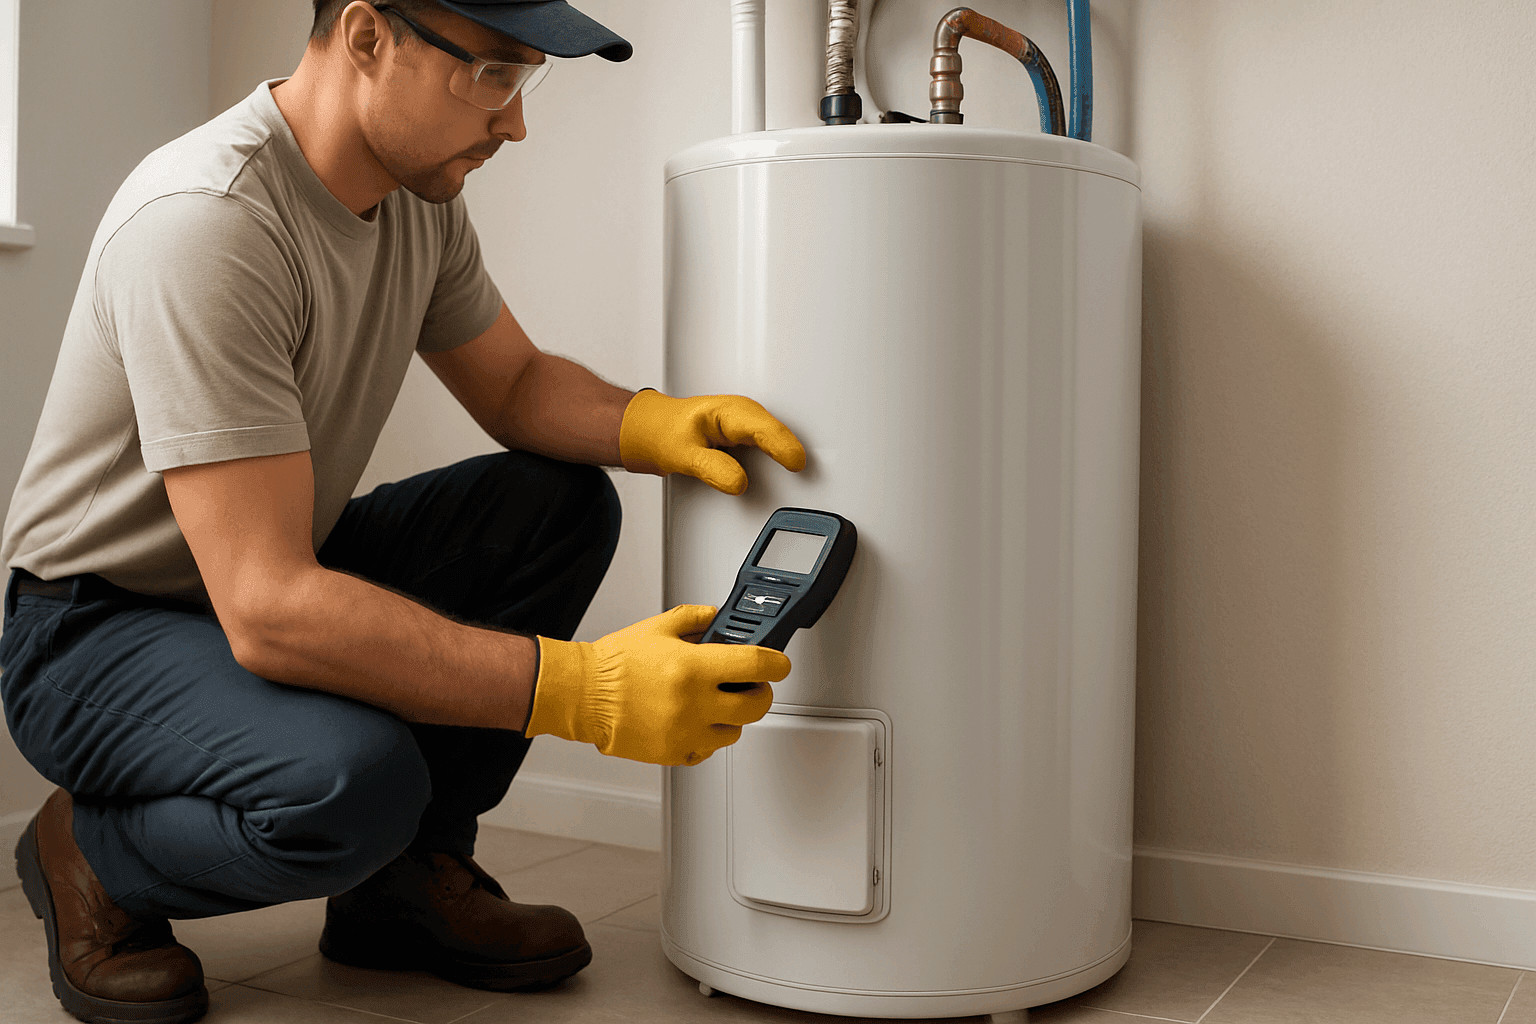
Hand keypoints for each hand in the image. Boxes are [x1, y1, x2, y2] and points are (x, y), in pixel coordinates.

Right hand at [526, 605, 788, 765]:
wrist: (583, 695)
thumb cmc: (614, 664)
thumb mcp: (658, 628)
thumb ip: (695, 619)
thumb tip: (718, 616)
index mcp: (693, 668)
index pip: (756, 665)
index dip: (776, 663)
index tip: (779, 663)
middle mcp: (693, 703)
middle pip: (755, 706)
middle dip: (761, 694)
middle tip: (754, 686)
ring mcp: (685, 732)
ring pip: (735, 732)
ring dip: (734, 717)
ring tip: (716, 703)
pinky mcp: (674, 753)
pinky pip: (709, 750)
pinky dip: (709, 737)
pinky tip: (696, 721)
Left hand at [618, 390, 806, 494]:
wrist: (656, 431)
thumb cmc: (667, 434)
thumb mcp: (681, 454)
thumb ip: (709, 468)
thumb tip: (738, 482)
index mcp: (730, 413)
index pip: (764, 428)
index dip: (783, 446)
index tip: (796, 465)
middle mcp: (745, 417)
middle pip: (780, 433)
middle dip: (796, 450)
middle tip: (814, 475)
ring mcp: (750, 429)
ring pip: (779, 440)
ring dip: (792, 455)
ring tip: (809, 475)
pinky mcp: (750, 441)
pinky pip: (772, 448)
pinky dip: (782, 459)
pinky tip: (792, 472)